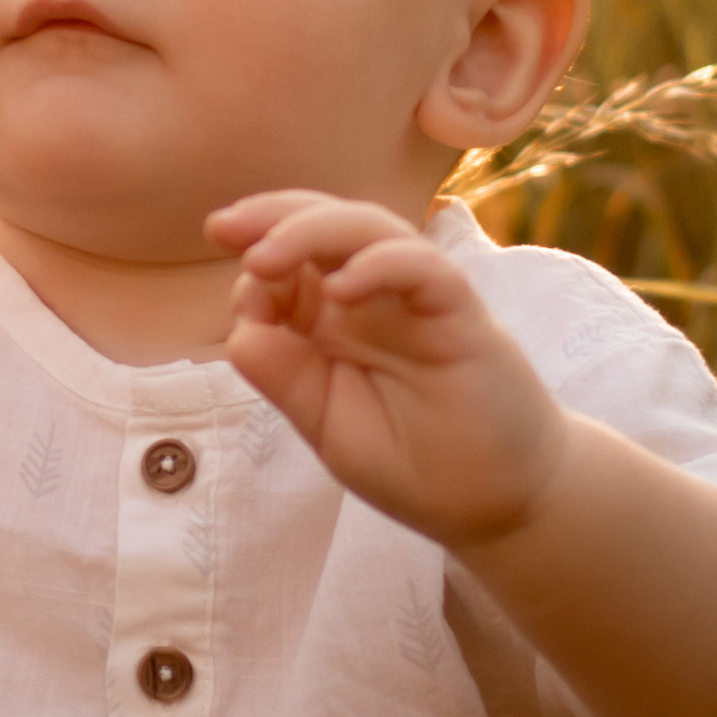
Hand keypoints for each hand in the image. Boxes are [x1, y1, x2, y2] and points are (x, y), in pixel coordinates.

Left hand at [207, 191, 568, 549]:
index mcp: (331, 319)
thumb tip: (240, 324)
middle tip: (222, 227)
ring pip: (370, 230)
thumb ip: (284, 374)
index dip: (253, 259)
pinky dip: (382, 264)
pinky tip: (343, 288)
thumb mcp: (324, 421)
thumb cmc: (410, 459)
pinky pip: (423, 269)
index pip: (288, 262)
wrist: (493, 501)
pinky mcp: (461, 316)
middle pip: (323, 228)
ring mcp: (416, 301)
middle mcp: (372, 298)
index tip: (236, 287)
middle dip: (270, 216)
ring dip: (312, 231)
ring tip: (265, 256)